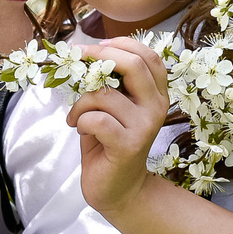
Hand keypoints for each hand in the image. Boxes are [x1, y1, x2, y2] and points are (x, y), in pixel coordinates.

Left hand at [64, 36, 169, 217]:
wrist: (118, 189)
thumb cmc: (109, 143)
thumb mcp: (114, 107)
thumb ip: (111, 83)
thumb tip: (87, 52)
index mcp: (156, 95)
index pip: (149, 57)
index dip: (121, 44)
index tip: (96, 46)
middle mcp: (156, 107)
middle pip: (133, 65)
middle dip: (99, 57)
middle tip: (76, 60)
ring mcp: (144, 126)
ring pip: (103, 95)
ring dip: (80, 104)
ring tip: (76, 118)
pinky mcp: (128, 145)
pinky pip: (95, 118)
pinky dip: (79, 121)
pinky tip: (80, 130)